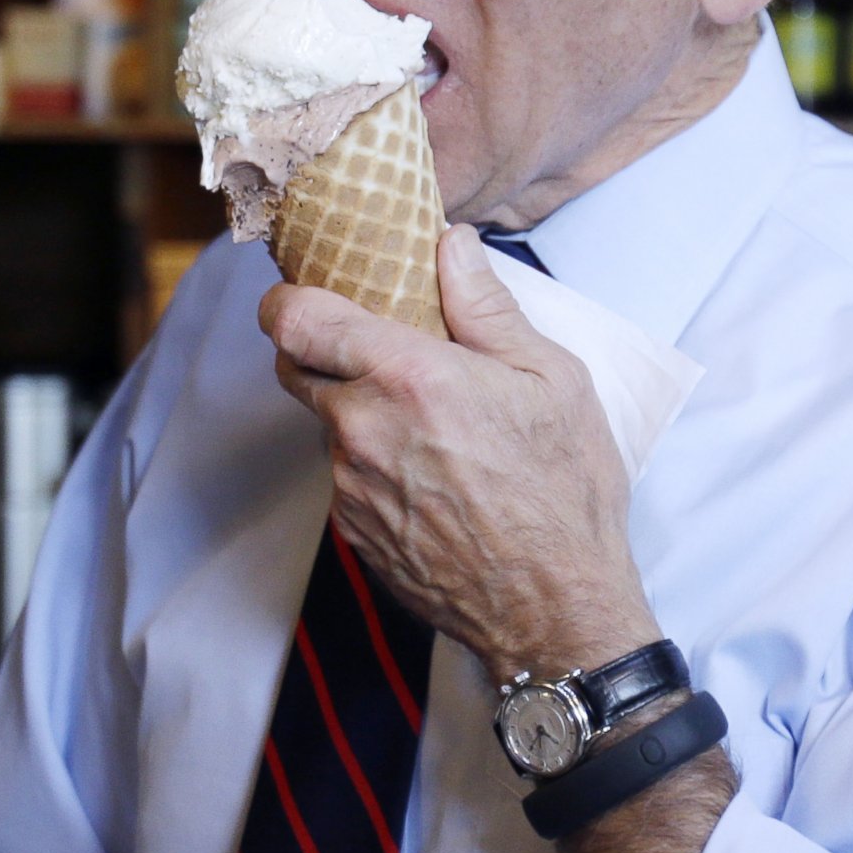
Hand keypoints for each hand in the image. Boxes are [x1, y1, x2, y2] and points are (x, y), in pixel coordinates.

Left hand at [259, 223, 659, 681]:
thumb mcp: (552, 378)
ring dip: (357, 411)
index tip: (308, 290)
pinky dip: (373, 463)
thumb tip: (451, 245)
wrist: (554, 607)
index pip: (297, 320)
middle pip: (296, 368)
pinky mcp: (353, 534)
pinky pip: (346, 478)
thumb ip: (487, 307)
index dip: (288, 298)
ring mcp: (351, 488)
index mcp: (408, 377)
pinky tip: (433, 475)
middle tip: (378, 347)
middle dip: (323, 347)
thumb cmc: (563, 488)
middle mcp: (363, 430)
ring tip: (428, 422)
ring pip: (326, 426)